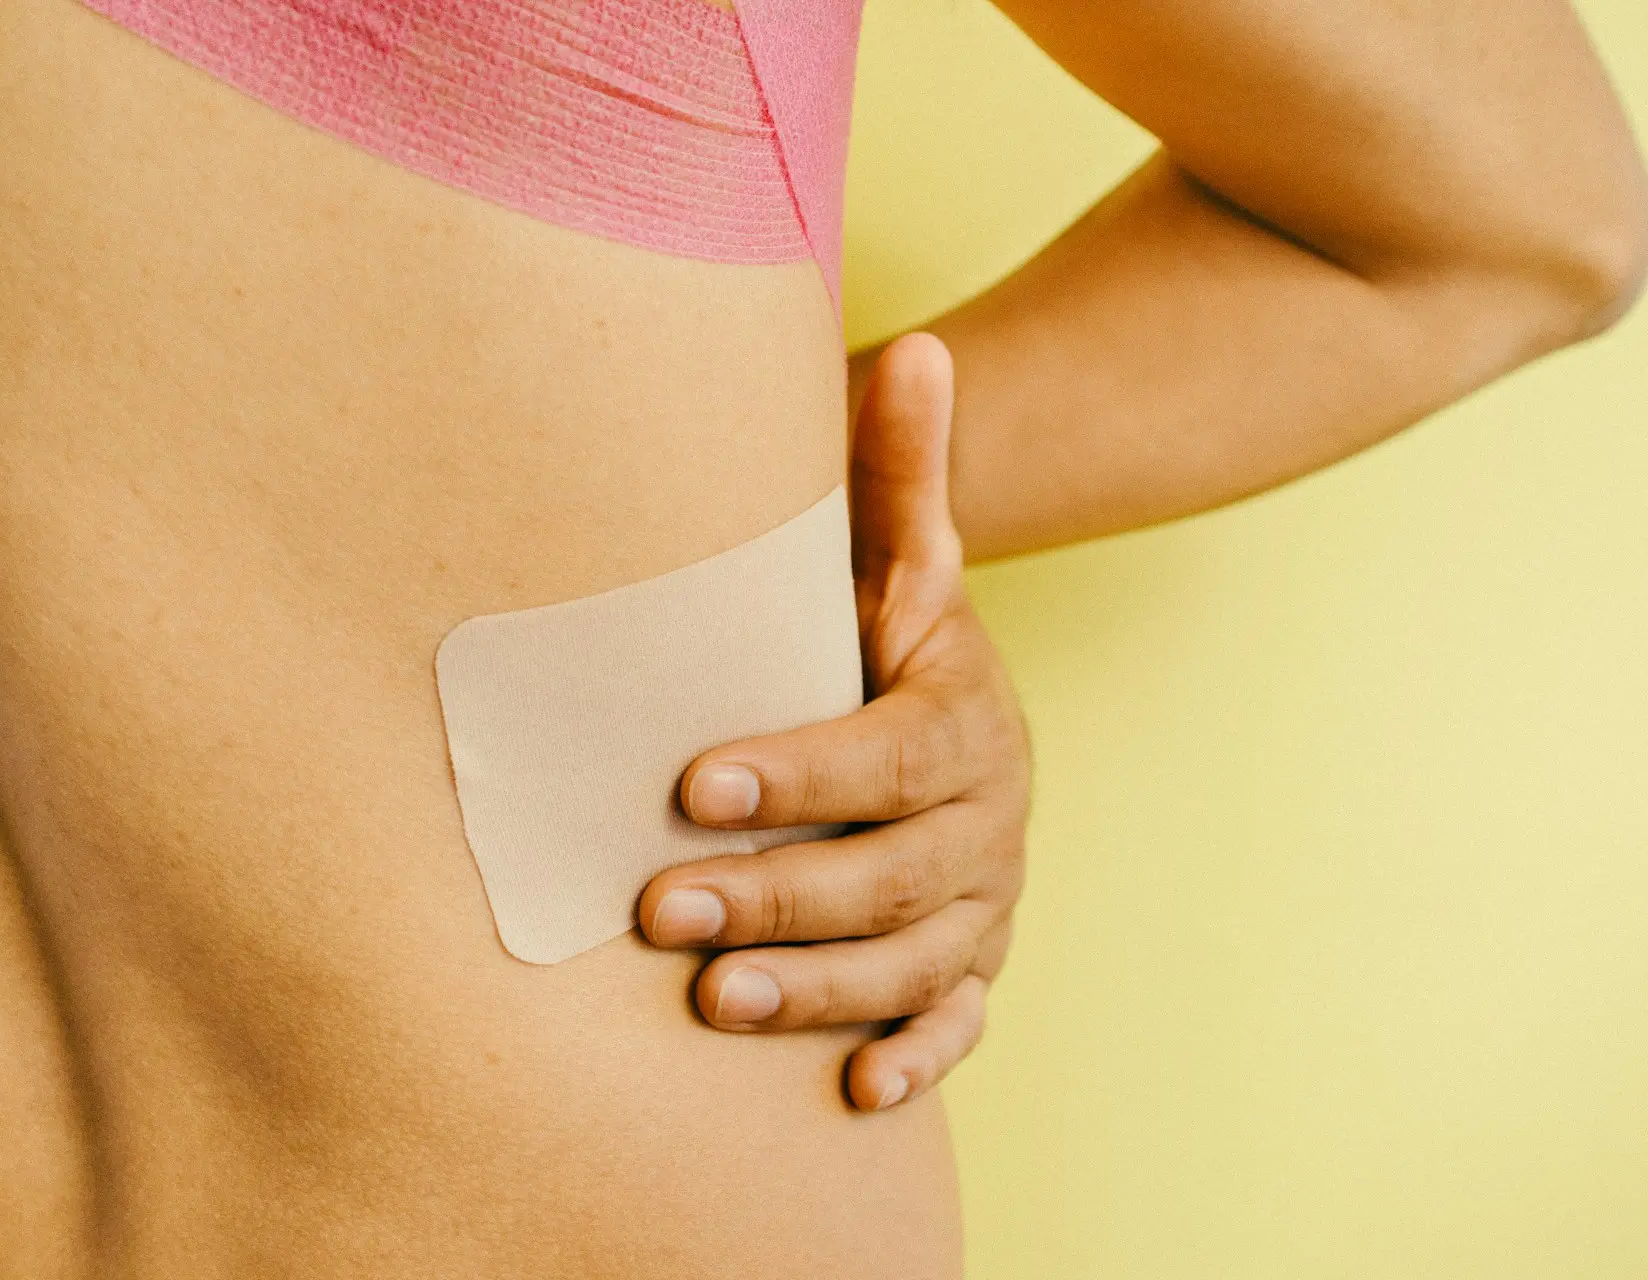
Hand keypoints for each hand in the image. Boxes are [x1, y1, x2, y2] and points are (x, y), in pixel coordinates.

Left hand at [638, 333, 1030, 1111]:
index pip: (891, 753)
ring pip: (919, 962)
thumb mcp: (889, 563)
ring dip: (821, 991)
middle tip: (660, 910)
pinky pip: (959, 1023)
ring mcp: (984, 900)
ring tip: (714, 1006)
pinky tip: (853, 1091)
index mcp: (965, 713)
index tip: (691, 784)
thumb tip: (918, 346)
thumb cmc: (873, 639)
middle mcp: (988, 816)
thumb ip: (896, 477)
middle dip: (781, 896)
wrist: (933, 715)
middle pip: (897, 874)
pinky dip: (915, 1058)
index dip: (802, 773)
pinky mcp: (972, 965)